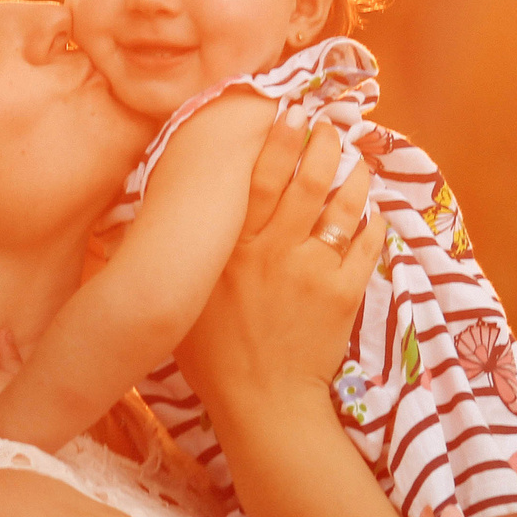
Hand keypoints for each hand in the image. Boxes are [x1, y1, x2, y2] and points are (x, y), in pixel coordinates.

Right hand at [177, 120, 378, 411]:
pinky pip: (367, 246)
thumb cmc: (213, 358)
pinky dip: (374, 223)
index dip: (277, 140)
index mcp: (234, 249)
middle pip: (306, 180)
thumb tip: (142, 223)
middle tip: (330, 126)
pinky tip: (373, 211)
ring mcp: (312, 271)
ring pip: (342, 206)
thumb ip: (179, 259)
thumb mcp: (184, 302)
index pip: (259, 178)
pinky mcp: (344, 294)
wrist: (262, 404)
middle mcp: (274, 252)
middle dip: (323, 144)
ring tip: (358, 159)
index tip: (288, 112)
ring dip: (354, 175)